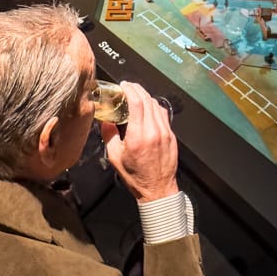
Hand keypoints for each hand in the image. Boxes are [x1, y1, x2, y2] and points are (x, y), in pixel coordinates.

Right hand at [101, 81, 178, 202]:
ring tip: (136, 95)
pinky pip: (163, 114)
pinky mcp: (171, 136)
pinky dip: (154, 106)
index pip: (137, 103)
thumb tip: (105, 120)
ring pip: (157, 105)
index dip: (130, 90)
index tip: (123, 85)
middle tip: (128, 87)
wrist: (158, 190)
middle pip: (147, 100)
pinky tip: (148, 108)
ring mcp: (165, 133)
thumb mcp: (115, 158)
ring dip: (146, 96)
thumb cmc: (135, 177)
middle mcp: (154, 132)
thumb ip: (109, 135)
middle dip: (137, 89)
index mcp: (138, 136)